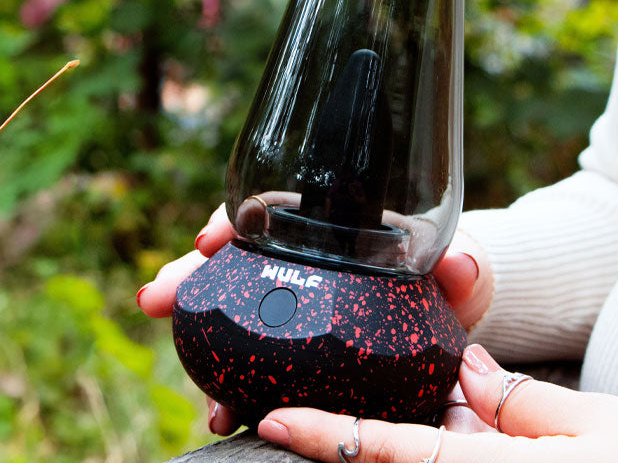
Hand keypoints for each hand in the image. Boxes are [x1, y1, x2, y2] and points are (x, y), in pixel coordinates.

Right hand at [135, 204, 494, 434]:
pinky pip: (253, 360)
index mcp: (327, 226)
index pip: (268, 210)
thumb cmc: (450, 279)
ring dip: (196, 336)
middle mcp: (296, 259)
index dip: (230, 219)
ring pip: (230, 310)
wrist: (450, 321)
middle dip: (186, 276)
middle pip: (230, 261)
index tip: (209, 237)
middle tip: (154, 297)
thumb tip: (461, 264)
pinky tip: (220, 407)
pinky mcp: (295, 349)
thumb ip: (463, 268)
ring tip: (175, 357)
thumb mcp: (462, 271)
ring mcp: (290, 304)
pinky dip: (231, 382)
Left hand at [255, 344, 617, 461]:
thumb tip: (471, 372)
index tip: (270, 420)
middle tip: (305, 416)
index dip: (323, 435)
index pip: (388, 450)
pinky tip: (468, 429)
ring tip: (417, 413)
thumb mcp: (604, 424)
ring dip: (395, 450)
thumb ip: (524, 402)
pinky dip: (439, 453)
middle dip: (349, 446)